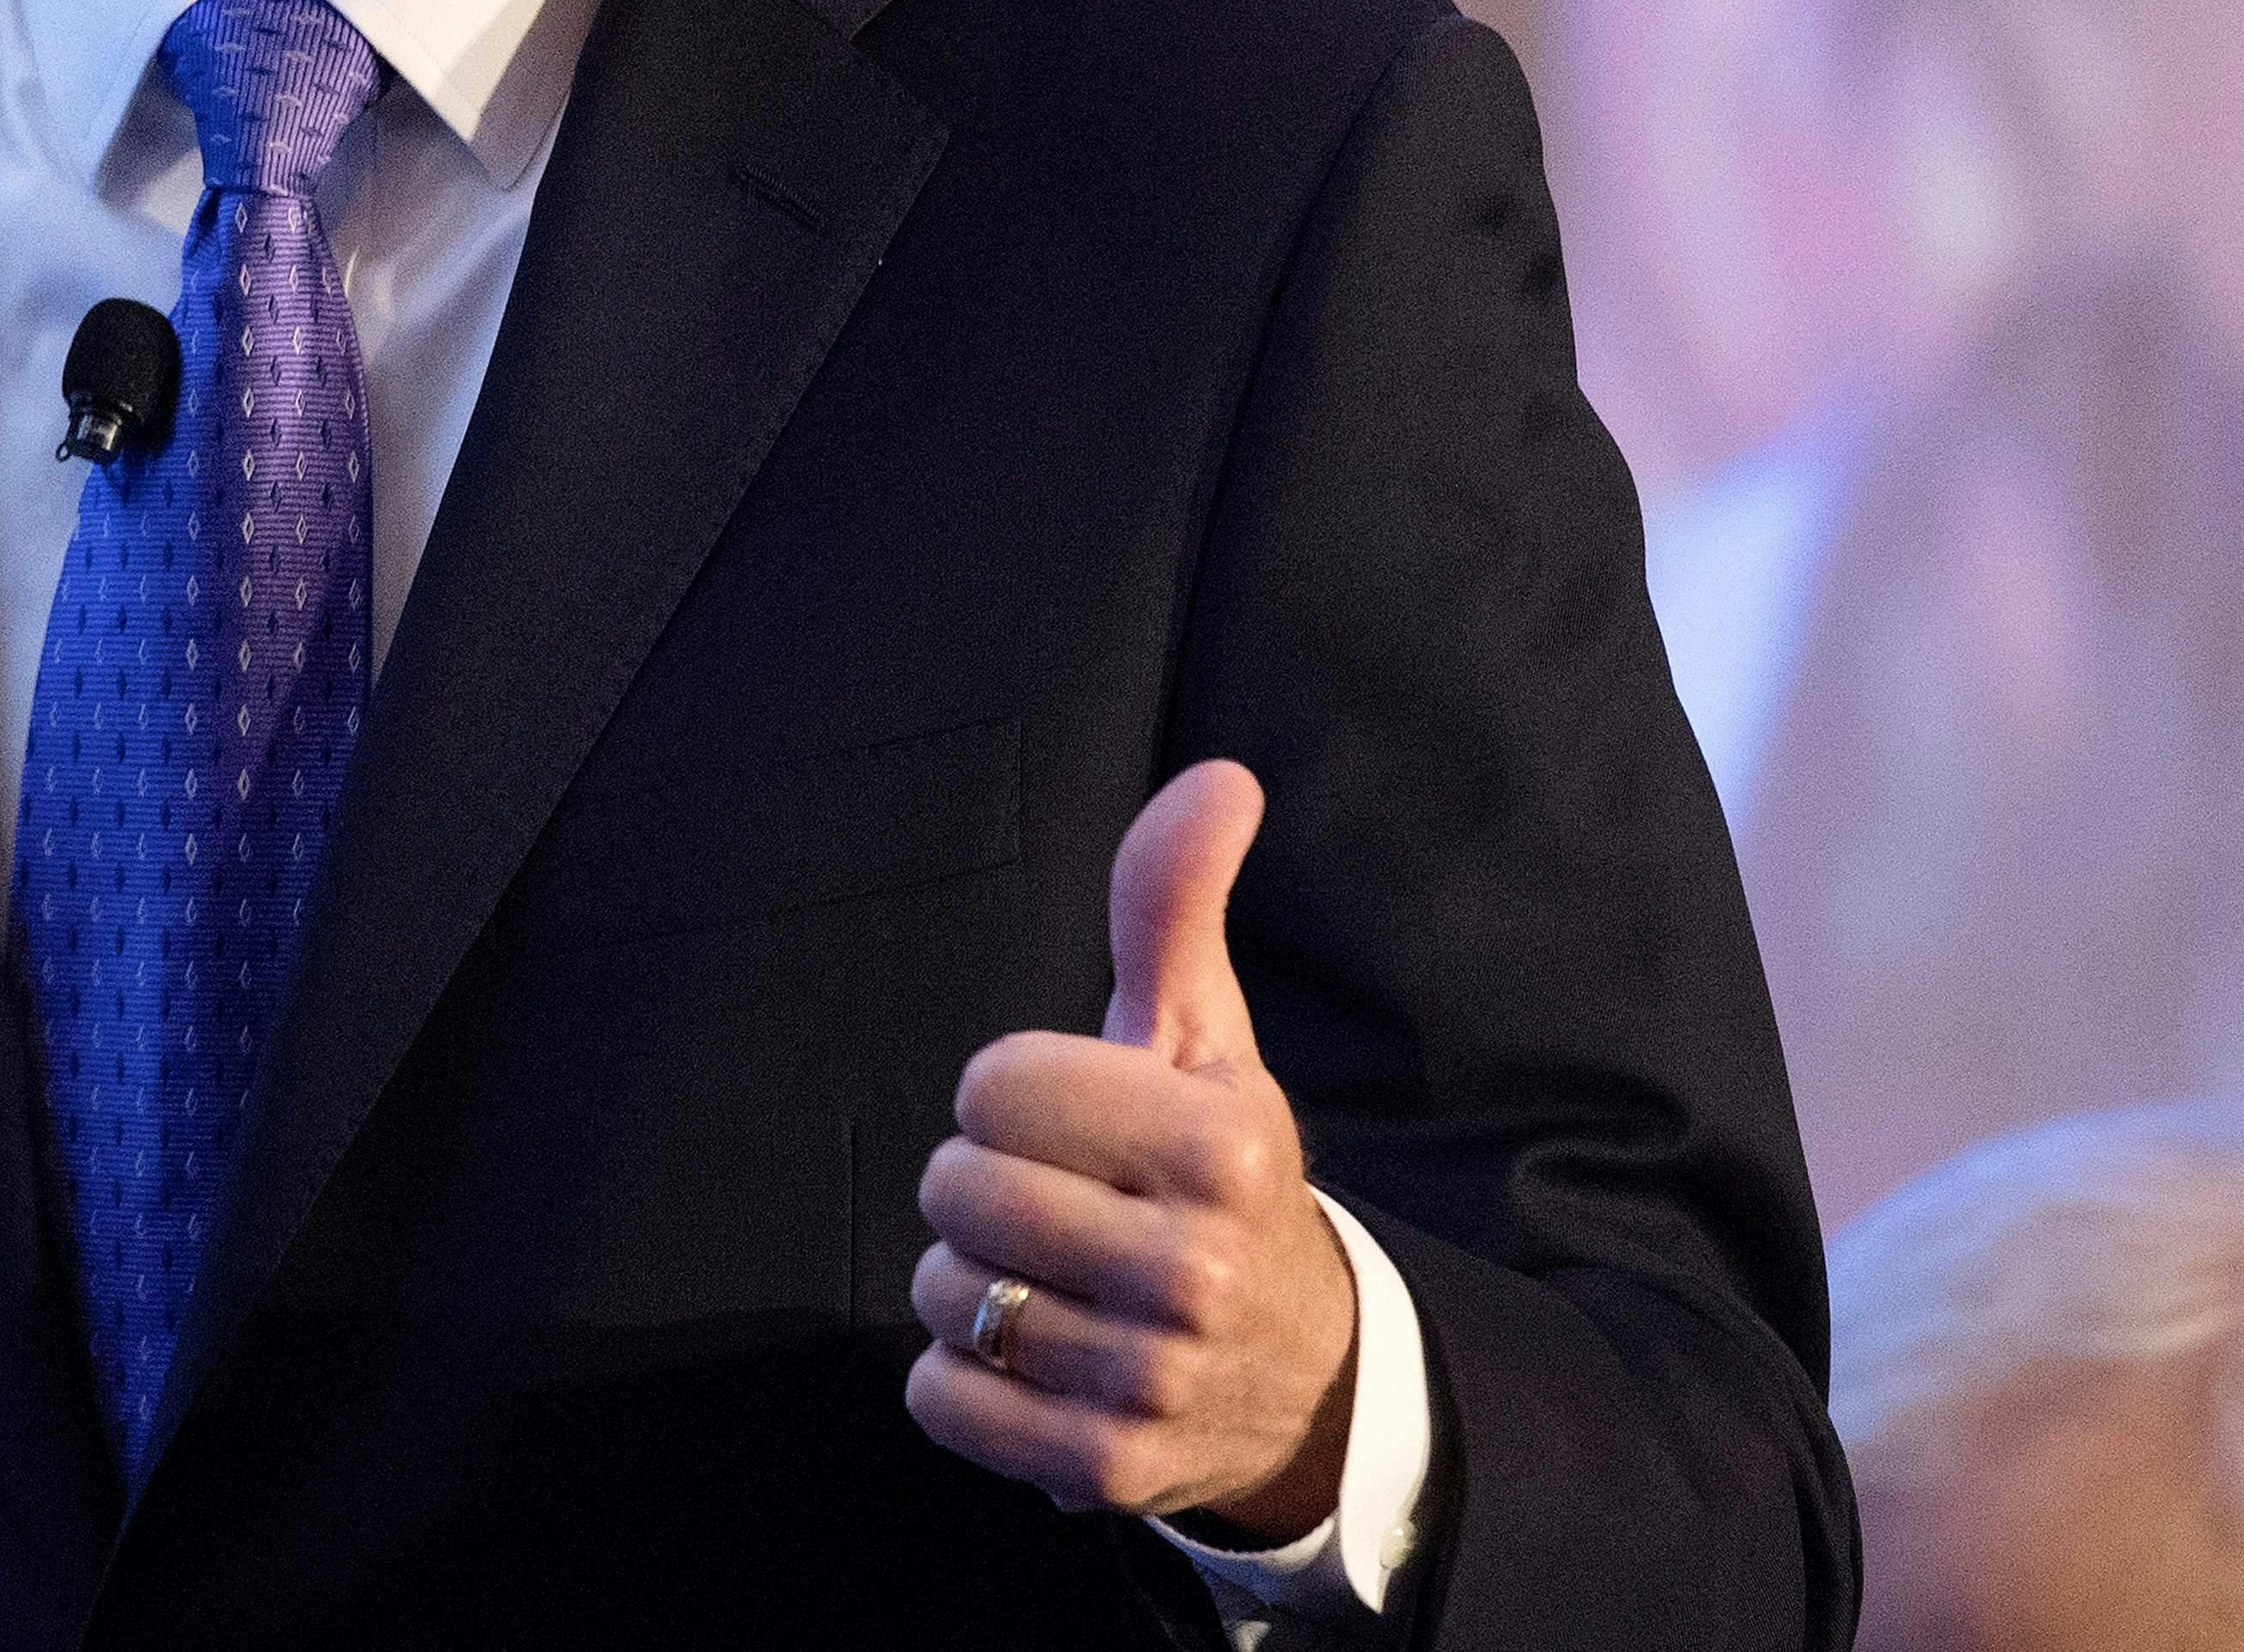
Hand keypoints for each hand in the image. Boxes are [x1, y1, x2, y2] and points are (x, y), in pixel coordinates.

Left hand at [905, 759, 1359, 1538]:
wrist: (1303, 1377)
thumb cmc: (1220, 1177)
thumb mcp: (1207, 1037)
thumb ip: (1177, 904)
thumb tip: (1221, 775)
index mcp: (1222, 1144)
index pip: (993, 1085)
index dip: (1017, 1094)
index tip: (1077, 1121)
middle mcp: (1195, 1268)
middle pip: (957, 1189)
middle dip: (985, 1185)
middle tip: (1056, 1203)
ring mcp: (1149, 1378)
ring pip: (944, 1294)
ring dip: (973, 1282)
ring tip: (1050, 1279)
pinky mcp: (1102, 1469)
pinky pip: (939, 1397)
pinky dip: (964, 1377)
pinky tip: (1036, 1356)